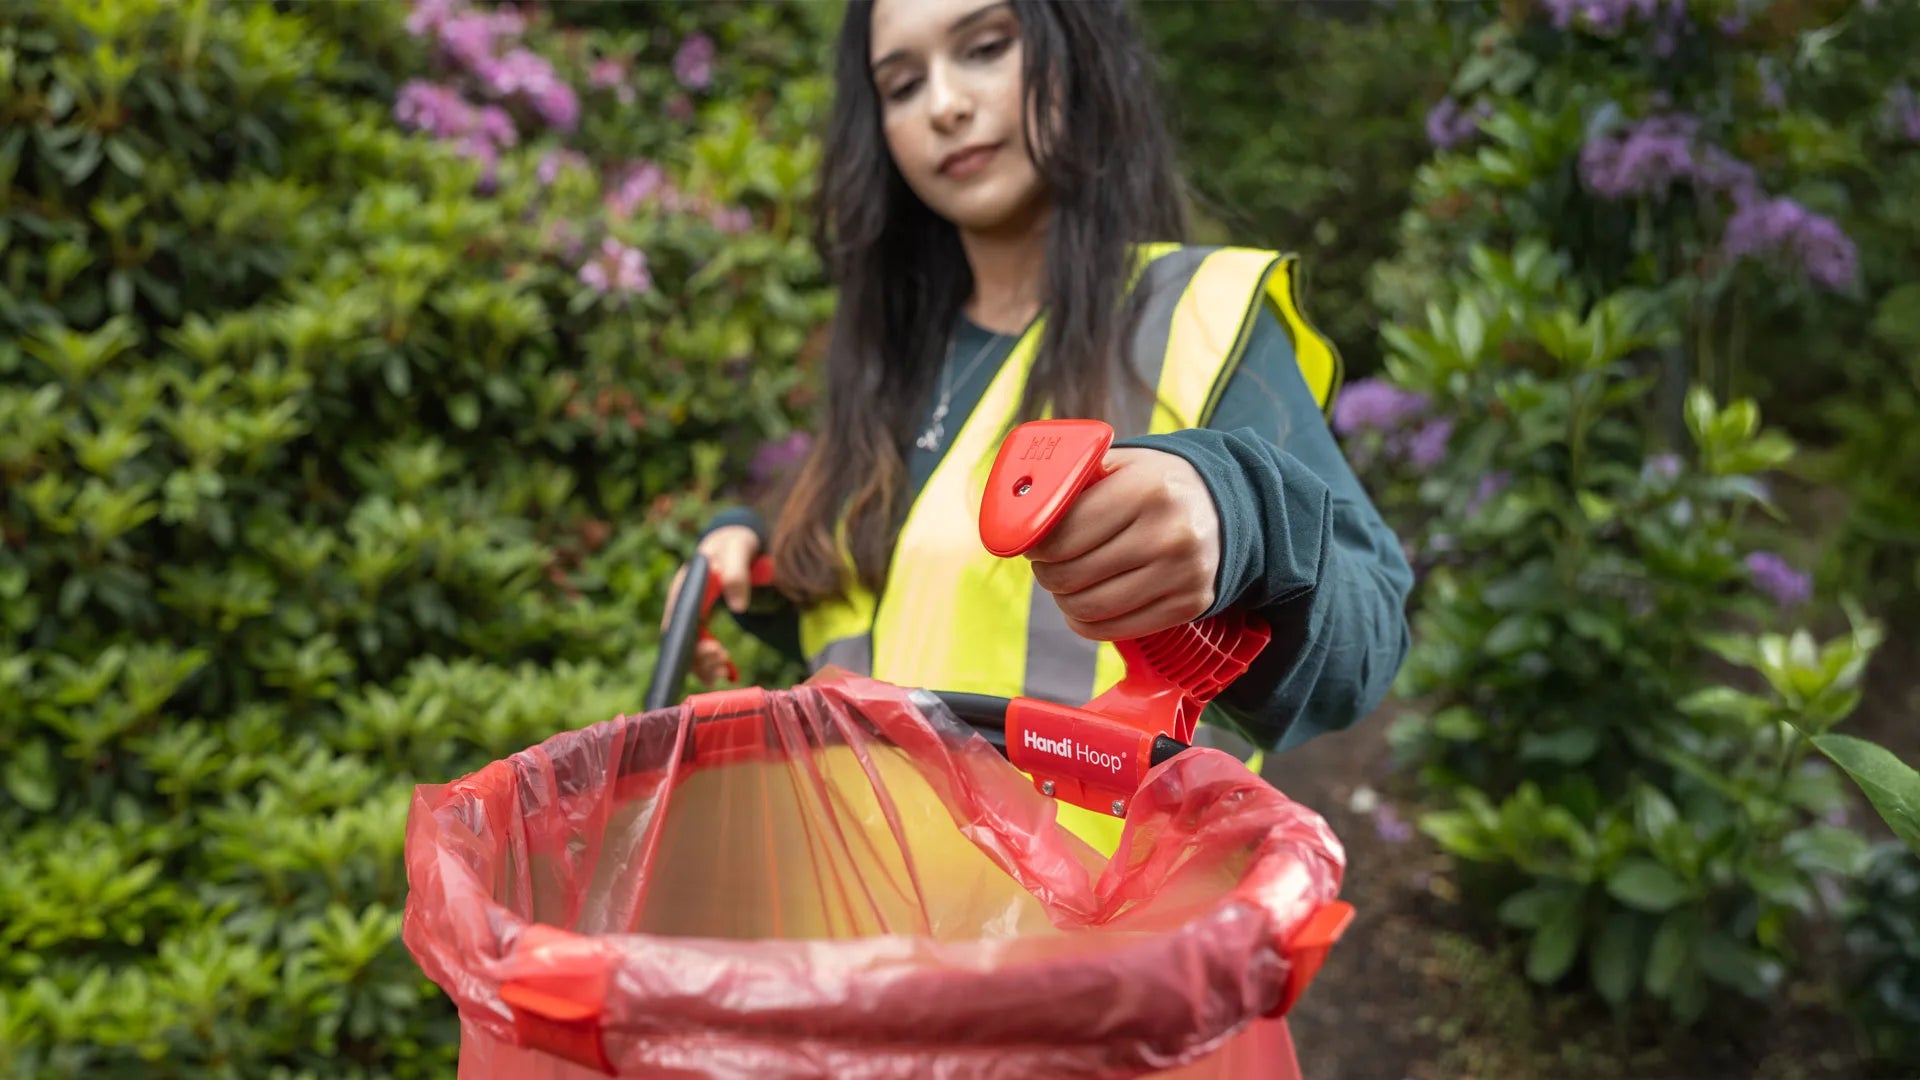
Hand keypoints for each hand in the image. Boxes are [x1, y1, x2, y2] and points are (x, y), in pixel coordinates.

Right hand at [662, 524, 760, 684]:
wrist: (737, 545)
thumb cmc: (734, 545)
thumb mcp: (737, 550)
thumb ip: (737, 574)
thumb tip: (739, 608)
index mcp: (684, 589)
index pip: (675, 623)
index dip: (686, 644)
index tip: (710, 649)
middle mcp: (684, 607)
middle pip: (681, 642)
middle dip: (698, 658)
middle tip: (722, 658)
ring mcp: (693, 618)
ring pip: (691, 652)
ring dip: (705, 666)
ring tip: (725, 669)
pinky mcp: (704, 626)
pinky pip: (703, 651)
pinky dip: (713, 665)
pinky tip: (729, 671)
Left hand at [1026, 448, 1221, 641]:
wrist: (1228, 505)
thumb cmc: (1158, 483)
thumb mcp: (1121, 463)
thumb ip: (1074, 480)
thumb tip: (1020, 511)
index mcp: (1147, 489)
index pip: (1063, 535)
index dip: (1035, 544)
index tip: (1033, 542)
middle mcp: (1169, 533)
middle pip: (1071, 575)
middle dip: (1046, 572)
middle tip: (1046, 562)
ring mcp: (1181, 574)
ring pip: (1088, 608)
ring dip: (1063, 599)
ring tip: (1065, 581)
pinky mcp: (1187, 606)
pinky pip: (1113, 630)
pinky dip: (1086, 622)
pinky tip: (1085, 602)